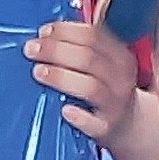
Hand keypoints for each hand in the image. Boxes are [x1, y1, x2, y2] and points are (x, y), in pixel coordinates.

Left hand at [29, 18, 138, 142]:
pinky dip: (79, 117)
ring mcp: (115, 104)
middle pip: (89, 58)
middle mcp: (121, 78)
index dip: (65, 31)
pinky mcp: (106, 128)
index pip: (93, 36)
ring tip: (38, 72)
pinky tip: (64, 110)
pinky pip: (93, 124)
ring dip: (61, 77)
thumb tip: (45, 35)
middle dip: (56, 51)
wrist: (127, 125)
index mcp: (119, 56)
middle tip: (31, 50)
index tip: (43, 32)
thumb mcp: (103, 65)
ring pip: (90, 87)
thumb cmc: (106, 89)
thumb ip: (81, 48)